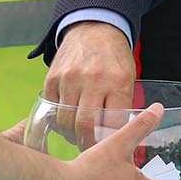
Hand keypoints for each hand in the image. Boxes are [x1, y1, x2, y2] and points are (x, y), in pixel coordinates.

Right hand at [43, 21, 136, 144]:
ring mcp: (70, 79)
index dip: (109, 141)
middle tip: (89, 149)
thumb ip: (122, 105)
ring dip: (70, 134)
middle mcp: (93, 80)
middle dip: (86, 144)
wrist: (94, 29)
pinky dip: (58, 120)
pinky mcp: (52, 78)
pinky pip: (52, 109)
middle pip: (85, 126)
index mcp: (117, 82)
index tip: (108, 149)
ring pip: (65, 120)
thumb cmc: (114, 58)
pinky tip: (66, 121)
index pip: (113, 124)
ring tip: (77, 136)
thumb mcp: (128, 78)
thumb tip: (118, 137)